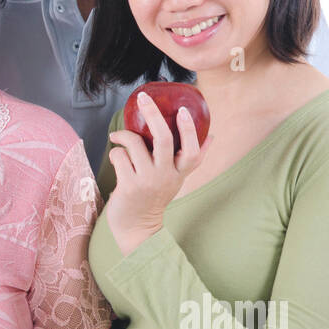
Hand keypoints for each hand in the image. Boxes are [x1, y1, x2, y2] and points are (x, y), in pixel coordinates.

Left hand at [105, 91, 212, 256]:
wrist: (137, 229)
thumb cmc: (155, 198)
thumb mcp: (177, 179)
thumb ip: (191, 159)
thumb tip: (212, 136)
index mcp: (180, 173)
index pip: (193, 151)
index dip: (189, 130)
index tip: (184, 110)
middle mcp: (166, 176)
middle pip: (163, 140)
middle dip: (153, 115)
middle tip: (143, 99)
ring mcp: (147, 181)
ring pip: (135, 144)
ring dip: (124, 136)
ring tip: (118, 136)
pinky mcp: (128, 186)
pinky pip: (119, 156)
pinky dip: (115, 152)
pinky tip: (116, 156)